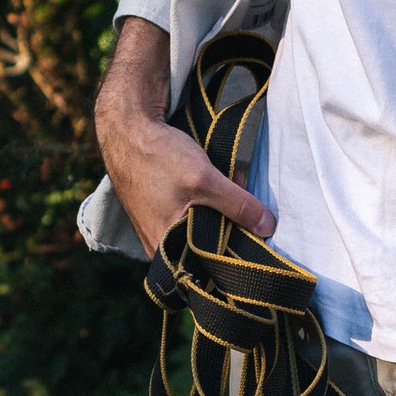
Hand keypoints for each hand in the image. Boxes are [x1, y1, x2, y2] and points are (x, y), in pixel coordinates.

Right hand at [93, 18, 275, 259]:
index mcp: (165, 249)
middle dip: (233, 222)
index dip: (237, 249)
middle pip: (209, 246)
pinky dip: (209, 200)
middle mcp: (160, 247)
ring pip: (204, 227)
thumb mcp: (204, 179)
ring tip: (232, 180)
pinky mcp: (161, 212)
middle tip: (244, 191)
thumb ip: (237, 205)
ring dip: (223, 207)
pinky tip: (217, 181)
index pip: (211, 266)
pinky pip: (193, 215)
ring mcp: (159, 229)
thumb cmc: (157, 156)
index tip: (257, 229)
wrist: (128, 129)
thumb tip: (267, 228)